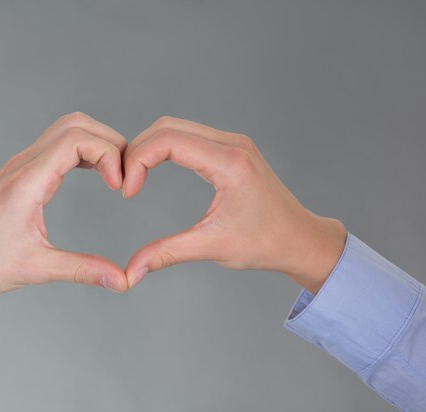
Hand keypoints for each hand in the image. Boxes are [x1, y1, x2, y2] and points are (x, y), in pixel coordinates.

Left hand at [0, 112, 128, 294]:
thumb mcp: (35, 268)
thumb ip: (82, 270)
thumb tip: (121, 279)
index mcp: (28, 181)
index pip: (77, 140)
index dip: (109, 155)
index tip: (120, 187)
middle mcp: (25, 164)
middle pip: (76, 124)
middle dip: (110, 143)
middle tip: (125, 176)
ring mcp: (21, 164)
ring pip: (66, 129)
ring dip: (96, 142)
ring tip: (115, 173)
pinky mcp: (21, 171)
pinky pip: (57, 144)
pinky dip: (82, 150)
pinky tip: (94, 173)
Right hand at [122, 116, 346, 293]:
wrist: (300, 239)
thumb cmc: (266, 243)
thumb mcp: (212, 247)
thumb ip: (166, 254)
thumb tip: (131, 272)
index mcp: (230, 163)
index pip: (169, 140)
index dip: (138, 160)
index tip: (128, 192)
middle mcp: (232, 144)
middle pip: (167, 127)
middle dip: (138, 151)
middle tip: (125, 183)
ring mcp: (233, 143)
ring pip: (176, 127)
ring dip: (149, 147)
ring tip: (135, 177)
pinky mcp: (231, 149)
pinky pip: (189, 135)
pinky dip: (164, 148)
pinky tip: (154, 169)